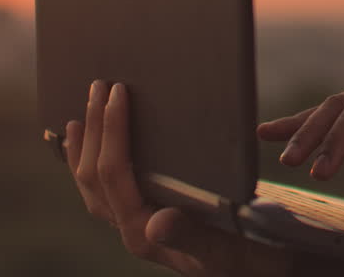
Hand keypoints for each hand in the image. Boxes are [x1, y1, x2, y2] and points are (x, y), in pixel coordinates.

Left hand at [66, 80, 290, 276]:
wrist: (261, 272)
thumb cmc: (251, 260)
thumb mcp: (228, 248)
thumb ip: (191, 236)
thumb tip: (156, 222)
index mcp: (145, 234)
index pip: (115, 175)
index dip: (112, 131)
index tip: (118, 93)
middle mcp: (132, 232)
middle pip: (95, 177)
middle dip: (94, 129)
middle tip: (98, 85)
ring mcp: (134, 227)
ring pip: (92, 186)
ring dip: (86, 145)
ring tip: (82, 111)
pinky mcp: (144, 221)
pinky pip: (104, 191)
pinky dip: (92, 163)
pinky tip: (93, 145)